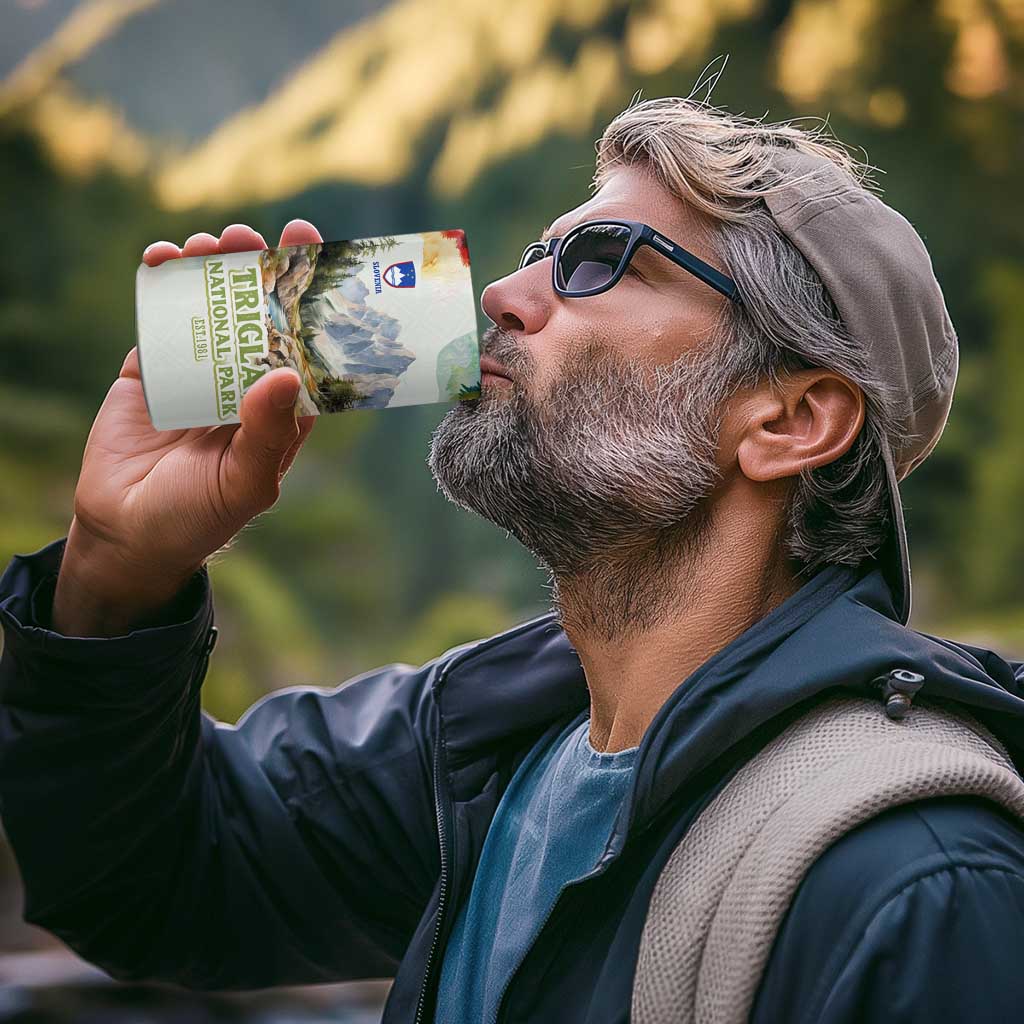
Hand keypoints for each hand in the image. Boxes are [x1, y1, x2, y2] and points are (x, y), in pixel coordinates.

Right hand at [52, 220, 322, 635]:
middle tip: (253, 236)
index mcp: (281, 407)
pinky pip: (161, 317)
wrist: (126, 533)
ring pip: (213, 306)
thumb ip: (266, 433)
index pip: (305, 345)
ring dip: (213, 268)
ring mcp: (199, 371)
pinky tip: (163, 258)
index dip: (311, 301)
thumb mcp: (244, 483)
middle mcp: (245, 382)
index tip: (315, 253)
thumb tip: (284, 373)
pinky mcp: (152, 367)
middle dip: (258, 270)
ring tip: (210, 243)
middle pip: (259, 313)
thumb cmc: (199, 517)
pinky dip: (162, 283)